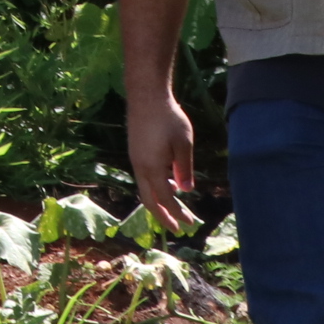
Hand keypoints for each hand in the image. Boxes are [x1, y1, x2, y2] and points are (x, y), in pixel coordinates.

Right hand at [126, 89, 198, 235]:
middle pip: (149, 199)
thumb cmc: (168, 118)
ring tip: (176, 205)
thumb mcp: (183, 144)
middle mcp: (140, 167)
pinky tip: (168, 181)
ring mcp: (135, 159)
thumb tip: (185, 190)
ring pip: (145, 188)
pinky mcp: (135, 151)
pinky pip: (144, 176)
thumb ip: (184, 168)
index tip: (188, 224)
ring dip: (159, 200)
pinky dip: (155, 186)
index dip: (176, 213)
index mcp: (151, 168)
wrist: (146, 96)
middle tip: (177, 227)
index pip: (164, 199)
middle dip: (163, 215)